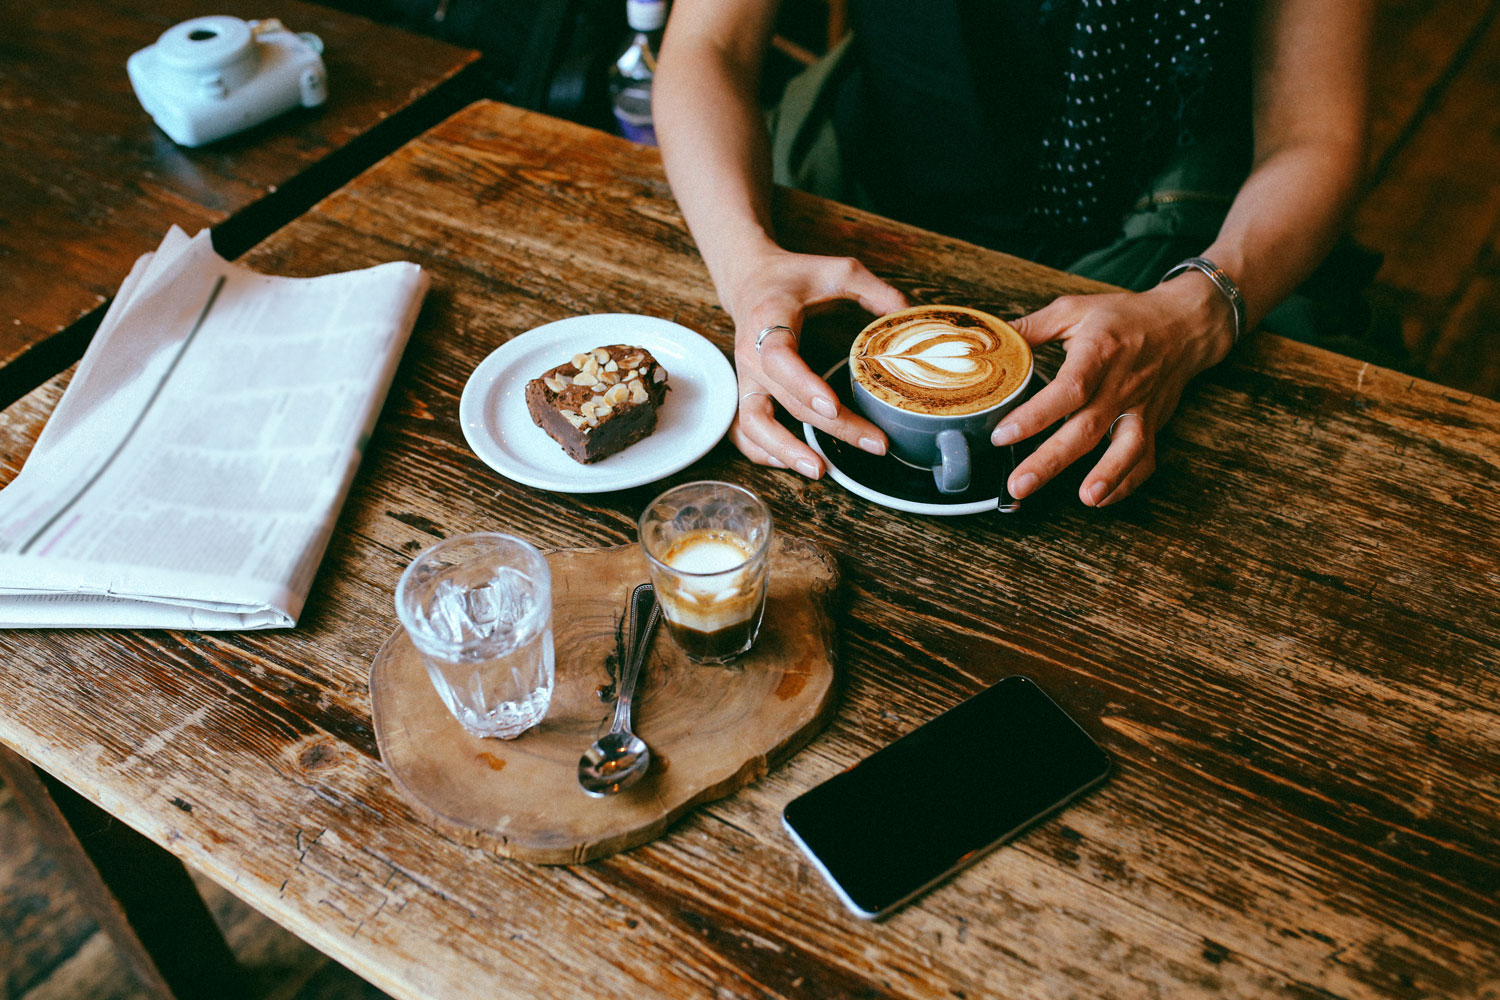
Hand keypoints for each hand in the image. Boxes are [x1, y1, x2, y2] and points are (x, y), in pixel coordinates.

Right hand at [723, 246, 907, 476]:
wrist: (750, 280)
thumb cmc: (795, 277)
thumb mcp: (840, 271)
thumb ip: (877, 292)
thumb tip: (913, 319)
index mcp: (769, 320)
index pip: (779, 358)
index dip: (804, 384)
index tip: (832, 406)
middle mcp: (750, 355)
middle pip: (784, 401)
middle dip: (830, 428)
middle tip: (872, 443)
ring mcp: (744, 378)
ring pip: (753, 424)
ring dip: (785, 451)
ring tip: (821, 470)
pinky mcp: (745, 392)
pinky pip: (744, 431)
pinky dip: (762, 452)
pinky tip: (794, 462)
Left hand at [991, 274, 1235, 505]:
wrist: (1183, 324)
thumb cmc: (1122, 317)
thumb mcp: (1073, 309)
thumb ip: (1029, 329)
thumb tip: (986, 345)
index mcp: (1098, 353)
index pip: (1067, 390)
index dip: (1034, 416)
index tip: (1002, 435)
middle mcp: (1121, 384)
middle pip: (1087, 428)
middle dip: (1051, 461)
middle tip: (1019, 485)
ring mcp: (1140, 407)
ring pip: (1124, 447)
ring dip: (1106, 476)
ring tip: (1084, 499)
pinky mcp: (1153, 423)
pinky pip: (1145, 458)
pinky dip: (1128, 481)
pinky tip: (1102, 499)